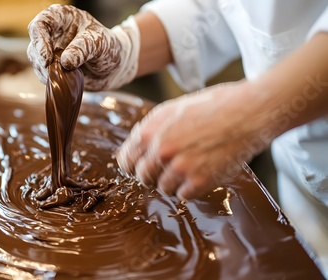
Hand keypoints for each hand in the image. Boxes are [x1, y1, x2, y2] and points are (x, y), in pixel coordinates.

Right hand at [27, 4, 138, 90]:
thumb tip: (65, 62)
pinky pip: (42, 72)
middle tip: (52, 72)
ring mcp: (51, 48)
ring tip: (62, 77)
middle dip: (41, 59)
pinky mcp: (52, 64)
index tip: (47, 58)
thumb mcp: (100, 44)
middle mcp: (53, 31)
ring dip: (45, 71)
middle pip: (35, 42)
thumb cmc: (108, 49)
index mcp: (63, 17)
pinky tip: (62, 81)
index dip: (40, 40)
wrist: (113, 68)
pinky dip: (49, 78)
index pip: (41, 23)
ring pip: (36, 59)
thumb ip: (83, 49)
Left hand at [116, 81, 270, 199]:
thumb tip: (136, 149)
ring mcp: (179, 167)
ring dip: (173, 182)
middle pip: (143, 177)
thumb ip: (150, 130)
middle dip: (153, 175)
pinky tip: (200, 174)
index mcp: (149, 132)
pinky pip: (183, 196)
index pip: (126, 161)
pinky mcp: (199, 181)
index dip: (134, 165)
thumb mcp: (171, 110)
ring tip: (189, 168)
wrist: (248, 111)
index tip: (142, 167)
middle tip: (170, 168)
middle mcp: (160, 150)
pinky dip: (190, 189)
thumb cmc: (211, 107)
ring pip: (162, 188)